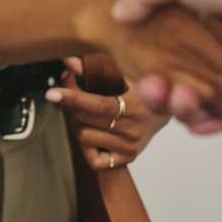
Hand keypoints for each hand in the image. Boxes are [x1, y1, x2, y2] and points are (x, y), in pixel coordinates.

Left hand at [46, 57, 169, 169]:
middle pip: (87, 120)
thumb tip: (69, 62)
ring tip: (90, 115)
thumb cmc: (140, 87)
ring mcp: (131, 146)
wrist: (168, 107)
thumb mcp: (122, 72)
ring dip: (80, 125)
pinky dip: (88, 147)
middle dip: (73, 106)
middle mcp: (135, 129)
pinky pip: (94, 159)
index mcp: (136, 105)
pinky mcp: (127, 159)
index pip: (99, 105)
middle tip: (72, 95)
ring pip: (85, 138)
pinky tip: (95, 133)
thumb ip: (95, 67)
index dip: (74, 98)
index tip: (53, 93)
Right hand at [72, 0, 221, 122]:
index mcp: (211, 15)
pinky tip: (203, 122)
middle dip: (174, 95)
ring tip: (181, 100)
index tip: (146, 80)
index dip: (160, 75)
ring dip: (197, 108)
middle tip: (159, 91)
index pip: (180, 56)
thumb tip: (120, 12)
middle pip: (199, 83)